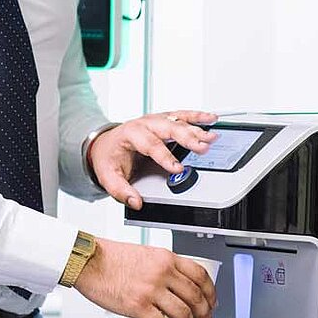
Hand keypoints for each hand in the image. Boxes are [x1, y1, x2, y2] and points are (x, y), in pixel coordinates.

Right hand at [73, 237, 216, 317]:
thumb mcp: (145, 254)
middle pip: (196, 297)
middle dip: (205, 314)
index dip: (210, 292)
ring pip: (183, 314)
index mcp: (165, 258)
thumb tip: (178, 290)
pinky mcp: (137, 305)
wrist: (87, 261)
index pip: (200, 275)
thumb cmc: (110, 258)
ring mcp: (150, 289)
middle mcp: (162, 272)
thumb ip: (163, 268)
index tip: (211, 302)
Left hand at [88, 110, 218, 209]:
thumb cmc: (108, 157)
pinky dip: (198, 117)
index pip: (150, 145)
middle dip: (187, 138)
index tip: (177, 168)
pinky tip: (211, 119)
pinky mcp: (164, 120)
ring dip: (196, 128)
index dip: (165, 157)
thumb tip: (135, 202)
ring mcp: (155, 121)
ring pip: (178, 121)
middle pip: (168, 129)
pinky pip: (182, 116)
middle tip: (202, 148)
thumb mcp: (107, 176)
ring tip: (212, 136)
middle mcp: (144, 124)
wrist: (105, 143)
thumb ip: (120, 190)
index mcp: (130, 134)